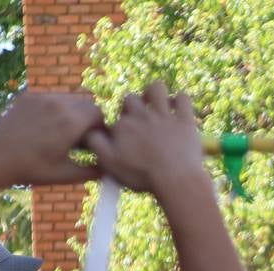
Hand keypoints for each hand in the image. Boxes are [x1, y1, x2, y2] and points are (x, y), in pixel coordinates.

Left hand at [0, 92, 104, 187]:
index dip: (100, 127)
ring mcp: (41, 98)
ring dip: (73, 111)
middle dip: (88, 117)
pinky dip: (56, 108)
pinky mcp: (28, 97)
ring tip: (64, 131)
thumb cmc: (33, 169)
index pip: (98, 113)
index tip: (94, 141)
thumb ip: (93, 171)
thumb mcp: (67, 174)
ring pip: (69, 97)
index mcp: (71, 122)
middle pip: (86, 102)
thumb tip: (111, 169)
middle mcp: (58, 104)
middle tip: (81, 136)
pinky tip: (47, 126)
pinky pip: (51, 97)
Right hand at [85, 82, 205, 195]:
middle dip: (132, 107)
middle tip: (139, 123)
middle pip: (131, 99)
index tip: (125, 142)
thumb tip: (89, 130)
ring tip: (156, 106)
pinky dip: (181, 100)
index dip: (119, 129)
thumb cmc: (142, 175)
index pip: (116, 118)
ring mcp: (164, 116)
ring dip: (154, 93)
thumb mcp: (110, 163)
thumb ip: (96, 144)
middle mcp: (141, 116)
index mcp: (122, 126)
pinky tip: (179, 110)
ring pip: (156, 88)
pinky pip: (183, 98)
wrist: (174, 179)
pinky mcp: (184, 121)